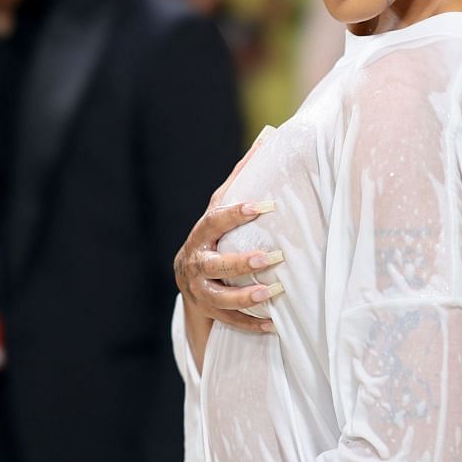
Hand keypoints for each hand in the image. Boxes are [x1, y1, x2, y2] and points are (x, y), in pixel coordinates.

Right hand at [174, 135, 285, 339]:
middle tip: (272, 258)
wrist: (188, 280)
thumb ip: (243, 177)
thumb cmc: (215, 235)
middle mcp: (195, 263)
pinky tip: (273, 324)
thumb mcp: (222, 207)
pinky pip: (230, 321)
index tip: (264, 205)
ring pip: (220, 297)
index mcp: (201, 235)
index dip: (236, 213)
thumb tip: (269, 137)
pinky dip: (251, 323)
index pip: (215, 220)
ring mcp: (200, 291)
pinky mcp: (210, 312)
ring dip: (246, 295)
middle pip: (214, 264)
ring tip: (273, 292)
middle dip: (242, 262)